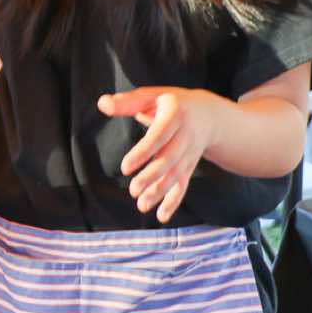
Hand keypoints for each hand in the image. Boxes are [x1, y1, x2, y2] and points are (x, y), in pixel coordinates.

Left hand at [97, 86, 226, 223]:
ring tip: (142, 205)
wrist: (209, 114)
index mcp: (175, 115)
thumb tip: (102, 104)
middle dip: (152, 177)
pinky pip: (183, 185)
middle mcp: (186, 136)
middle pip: (169, 159)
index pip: (158, 136)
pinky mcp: (189, 167)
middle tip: (133, 190)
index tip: (125, 168)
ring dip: (160, 192)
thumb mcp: (151, 96)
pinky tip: (161, 216)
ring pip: (176, 175)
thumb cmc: (171, 103)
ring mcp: (189, 153)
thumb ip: (127, 102)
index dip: (143, 153)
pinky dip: (173, 201)